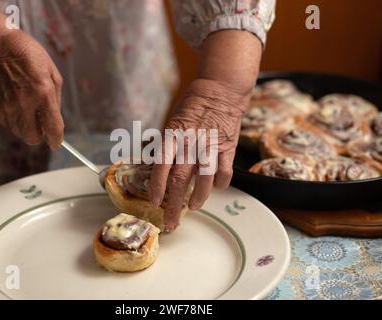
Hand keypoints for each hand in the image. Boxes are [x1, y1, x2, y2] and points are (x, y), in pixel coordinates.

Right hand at [0, 31, 63, 148]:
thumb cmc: (28, 56)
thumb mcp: (52, 74)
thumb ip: (56, 100)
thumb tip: (55, 120)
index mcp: (43, 93)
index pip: (52, 128)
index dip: (56, 139)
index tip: (56, 141)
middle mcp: (24, 103)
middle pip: (33, 138)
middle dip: (39, 133)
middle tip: (40, 123)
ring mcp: (6, 107)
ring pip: (19, 133)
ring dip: (25, 126)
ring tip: (25, 107)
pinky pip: (7, 124)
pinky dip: (13, 119)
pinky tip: (14, 102)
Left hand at [149, 79, 246, 230]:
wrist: (220, 91)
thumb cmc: (192, 107)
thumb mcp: (173, 123)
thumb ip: (169, 147)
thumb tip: (162, 172)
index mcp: (172, 136)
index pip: (161, 166)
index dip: (157, 187)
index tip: (154, 203)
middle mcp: (190, 143)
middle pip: (179, 180)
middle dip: (173, 205)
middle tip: (170, 222)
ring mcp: (210, 146)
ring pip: (203, 181)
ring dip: (197, 198)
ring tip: (193, 207)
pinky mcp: (228, 148)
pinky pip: (224, 173)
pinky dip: (220, 184)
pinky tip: (216, 187)